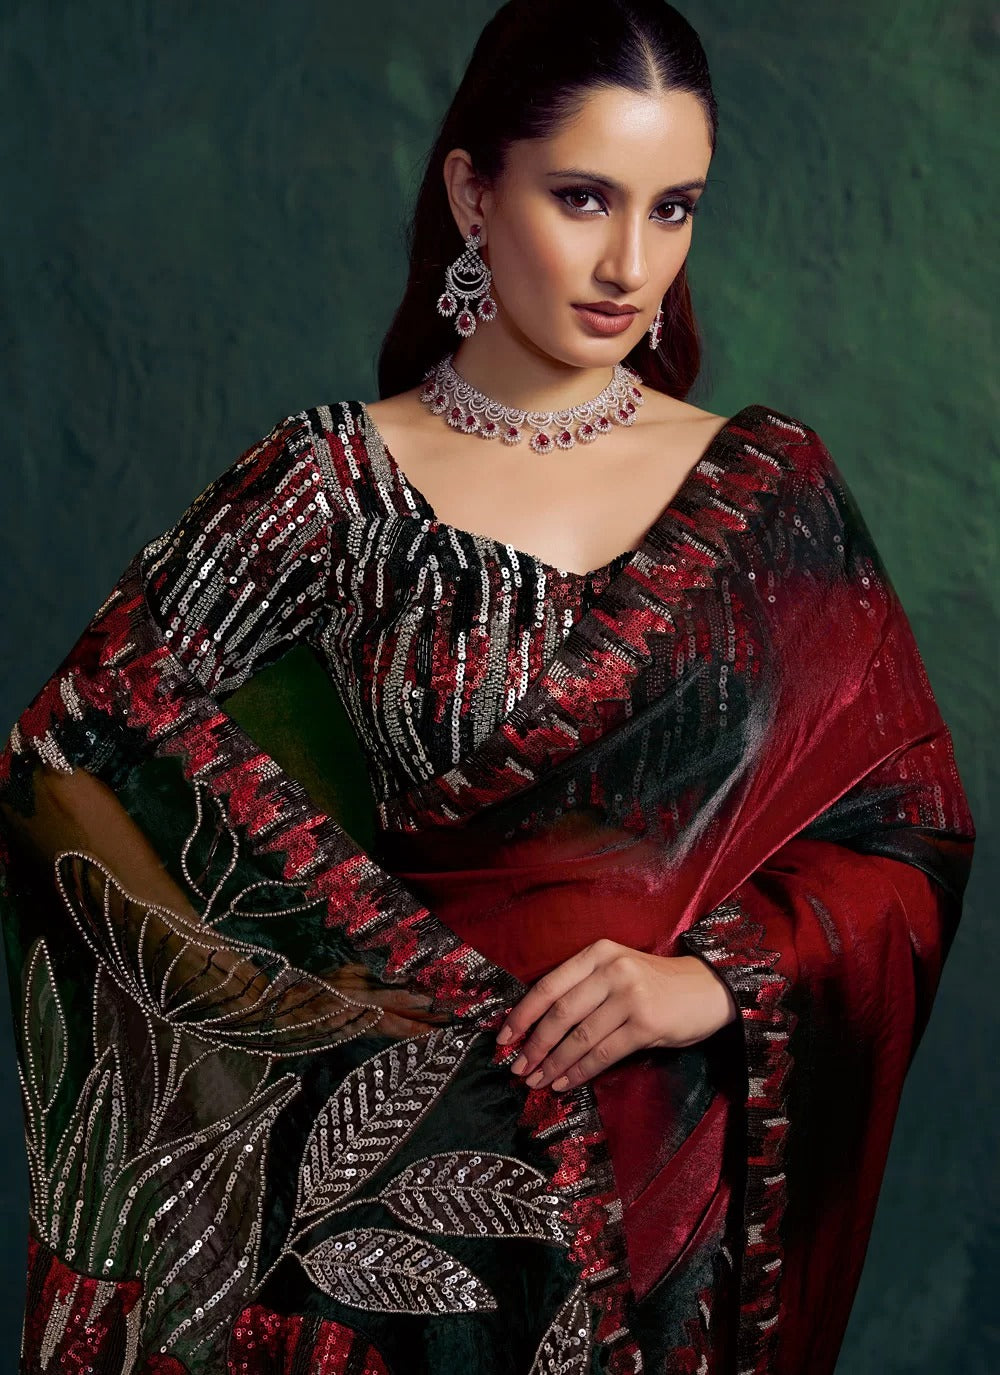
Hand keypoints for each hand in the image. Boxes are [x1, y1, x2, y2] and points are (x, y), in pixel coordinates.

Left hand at [495, 939, 737, 1091]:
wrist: (708, 989)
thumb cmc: (655, 984)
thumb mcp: (617, 971)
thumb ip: (583, 988)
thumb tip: (536, 1026)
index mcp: (598, 953)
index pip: (549, 986)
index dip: (522, 1015)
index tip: (503, 1039)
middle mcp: (612, 970)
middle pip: (559, 1014)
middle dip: (534, 1045)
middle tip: (517, 1069)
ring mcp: (630, 997)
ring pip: (579, 1037)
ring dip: (553, 1064)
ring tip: (536, 1081)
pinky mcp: (646, 1025)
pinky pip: (603, 1053)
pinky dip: (580, 1072)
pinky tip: (566, 1083)